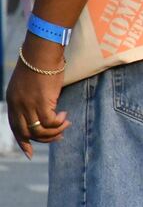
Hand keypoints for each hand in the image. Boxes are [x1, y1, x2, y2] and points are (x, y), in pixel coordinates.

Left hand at [5, 39, 69, 158]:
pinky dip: (59, 122)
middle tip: (58, 136)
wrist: (42, 53)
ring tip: (65, 124)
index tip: (30, 153)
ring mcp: (28, 105)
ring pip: (40, 130)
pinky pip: (50, 122)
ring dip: (55, 131)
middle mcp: (17, 105)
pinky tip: (65, 115)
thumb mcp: (28, 86)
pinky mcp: (41, 103)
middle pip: (27, 133)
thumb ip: (30, 99)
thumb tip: (43, 111)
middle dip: (44, 139)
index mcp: (12, 101)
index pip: (15, 128)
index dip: (23, 142)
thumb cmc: (39, 66)